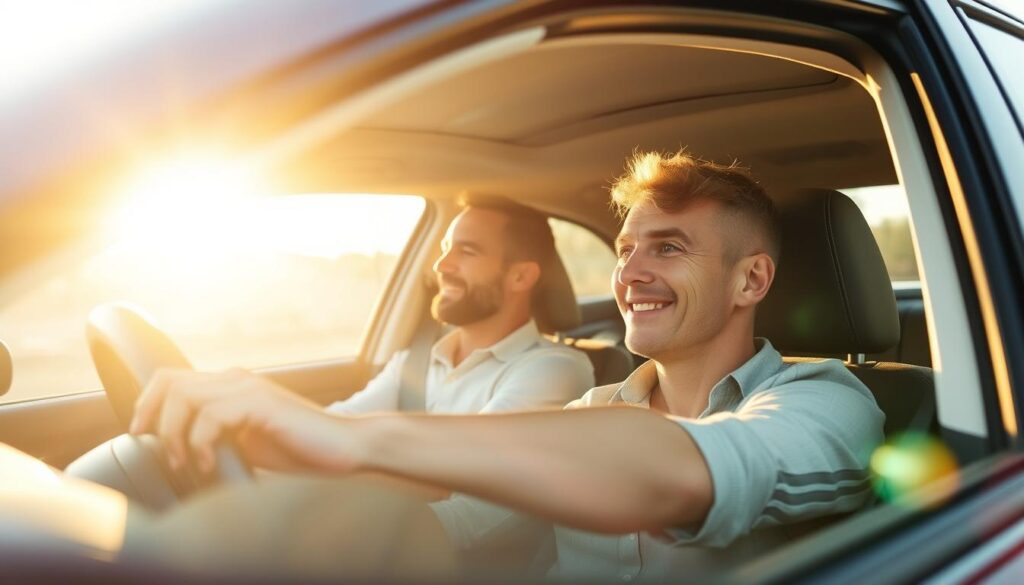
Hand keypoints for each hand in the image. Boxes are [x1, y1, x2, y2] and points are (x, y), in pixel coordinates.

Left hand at [130, 368, 360, 474]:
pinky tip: (209, 463)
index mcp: (232, 386)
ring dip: (176, 434)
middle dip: (152, 418)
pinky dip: (201, 442)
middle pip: (169, 381)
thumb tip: (176, 451)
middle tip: (161, 452)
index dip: (147, 404)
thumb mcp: (247, 441)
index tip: (141, 436)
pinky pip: (212, 414)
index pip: (171, 378)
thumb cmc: (301, 449)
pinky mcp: (262, 403)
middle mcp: (237, 379)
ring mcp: (250, 388)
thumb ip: (217, 435)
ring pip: (185, 395)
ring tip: (186, 462)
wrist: (345, 447)